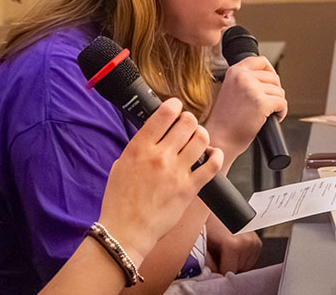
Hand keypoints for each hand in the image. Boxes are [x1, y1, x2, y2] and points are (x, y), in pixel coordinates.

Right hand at [97, 98, 222, 264]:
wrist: (126, 231)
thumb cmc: (120, 201)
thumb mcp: (121, 164)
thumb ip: (139, 146)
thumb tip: (154, 134)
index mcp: (139, 147)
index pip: (164, 113)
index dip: (174, 105)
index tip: (176, 106)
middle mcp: (159, 156)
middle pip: (187, 122)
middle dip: (189, 120)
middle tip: (187, 125)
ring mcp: (176, 172)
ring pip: (201, 139)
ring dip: (201, 135)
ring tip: (198, 140)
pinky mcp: (189, 189)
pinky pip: (212, 165)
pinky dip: (215, 156)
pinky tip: (212, 155)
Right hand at [205, 56, 287, 158]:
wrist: (220, 138)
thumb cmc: (225, 120)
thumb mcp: (230, 90)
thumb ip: (244, 80)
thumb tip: (268, 77)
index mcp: (234, 71)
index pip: (261, 61)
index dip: (270, 72)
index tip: (270, 83)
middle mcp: (242, 76)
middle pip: (273, 77)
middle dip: (274, 92)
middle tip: (267, 104)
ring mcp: (252, 89)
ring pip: (279, 91)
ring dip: (277, 104)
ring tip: (266, 113)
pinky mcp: (261, 103)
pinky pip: (282, 103)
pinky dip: (281, 112)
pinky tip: (271, 118)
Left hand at [206, 217, 261, 273]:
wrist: (219, 208)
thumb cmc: (210, 222)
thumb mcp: (205, 244)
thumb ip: (209, 264)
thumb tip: (211, 276)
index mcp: (234, 245)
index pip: (228, 272)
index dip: (219, 273)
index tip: (214, 269)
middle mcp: (247, 243)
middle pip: (237, 270)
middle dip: (227, 266)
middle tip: (218, 255)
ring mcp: (254, 243)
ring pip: (244, 266)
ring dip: (235, 263)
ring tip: (226, 249)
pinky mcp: (258, 243)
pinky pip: (250, 260)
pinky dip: (242, 258)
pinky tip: (234, 248)